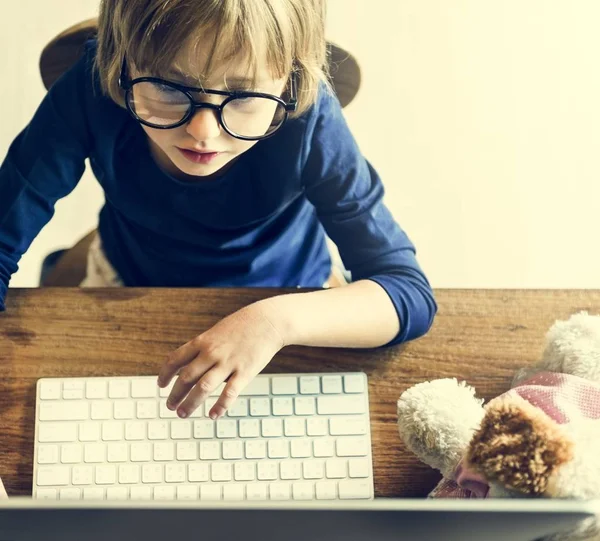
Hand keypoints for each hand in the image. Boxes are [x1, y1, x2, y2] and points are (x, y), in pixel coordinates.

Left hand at [157, 301, 284, 418]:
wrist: (268, 320)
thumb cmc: (242, 326)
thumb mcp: (216, 332)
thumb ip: (202, 348)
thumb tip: (189, 365)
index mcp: (202, 342)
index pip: (175, 360)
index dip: (165, 374)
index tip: (161, 385)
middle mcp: (211, 353)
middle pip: (186, 377)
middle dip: (175, 395)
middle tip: (170, 406)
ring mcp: (228, 363)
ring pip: (203, 388)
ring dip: (190, 403)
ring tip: (183, 414)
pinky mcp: (245, 372)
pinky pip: (229, 394)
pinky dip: (219, 407)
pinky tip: (213, 415)